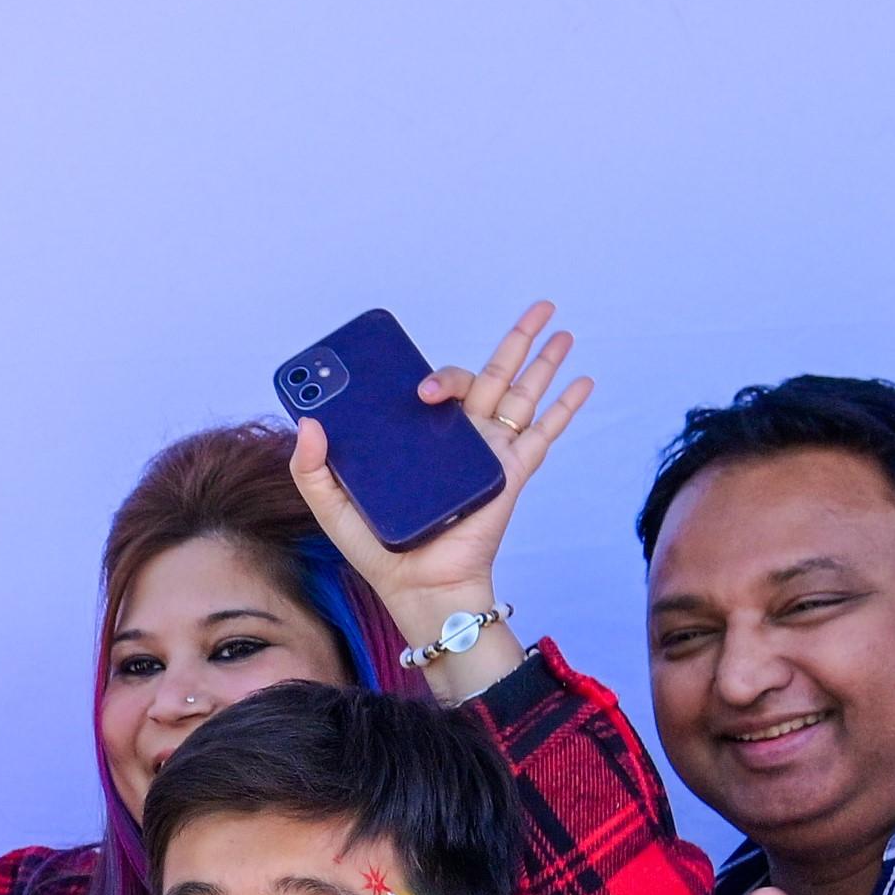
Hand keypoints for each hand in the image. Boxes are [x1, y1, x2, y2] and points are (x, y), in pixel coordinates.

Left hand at [287, 297, 591, 648]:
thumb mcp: (333, 509)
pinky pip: (543, 434)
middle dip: (517, 339)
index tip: (413, 376)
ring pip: (522, 393)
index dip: (432, 374)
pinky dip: (566, 407)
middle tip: (536, 308)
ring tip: (560, 329)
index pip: (437, 388)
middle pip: (494, 374)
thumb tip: (310, 423)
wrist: (419, 587)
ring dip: (544, 360)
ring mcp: (490, 452)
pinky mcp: (510, 473)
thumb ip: (313, 469)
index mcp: (425, 436)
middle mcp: (462, 437)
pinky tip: (583, 381)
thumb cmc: (380, 553)